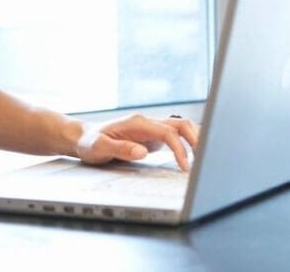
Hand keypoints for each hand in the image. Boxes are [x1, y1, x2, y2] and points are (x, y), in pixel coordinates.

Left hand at [75, 114, 199, 170]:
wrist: (83, 137)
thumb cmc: (90, 142)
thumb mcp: (99, 148)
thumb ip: (120, 149)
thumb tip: (142, 152)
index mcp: (137, 123)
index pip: (168, 132)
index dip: (180, 148)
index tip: (185, 166)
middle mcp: (147, 122)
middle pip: (181, 124)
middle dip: (196, 139)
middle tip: (205, 159)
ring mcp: (151, 128)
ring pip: (181, 127)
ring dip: (195, 138)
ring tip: (204, 158)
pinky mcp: (152, 136)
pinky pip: (175, 136)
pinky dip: (188, 142)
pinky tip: (194, 155)